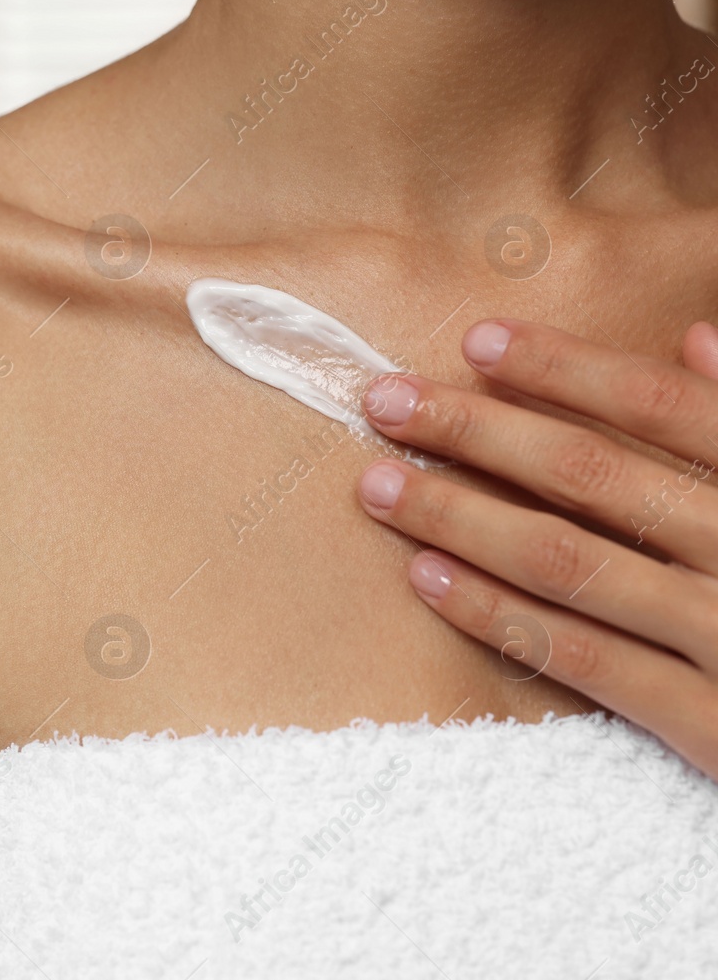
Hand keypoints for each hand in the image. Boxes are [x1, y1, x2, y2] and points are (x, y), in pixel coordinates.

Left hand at [353, 317, 717, 779]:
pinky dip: (497, 616)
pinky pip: (583, 659)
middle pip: (595, 477)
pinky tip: (425, 578)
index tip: (480, 340)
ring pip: (569, 563)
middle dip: (478, 431)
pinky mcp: (711, 725)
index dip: (569, 369)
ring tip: (376, 483)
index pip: (669, 408)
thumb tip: (697, 335)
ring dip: (460, 517)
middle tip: (384, 400)